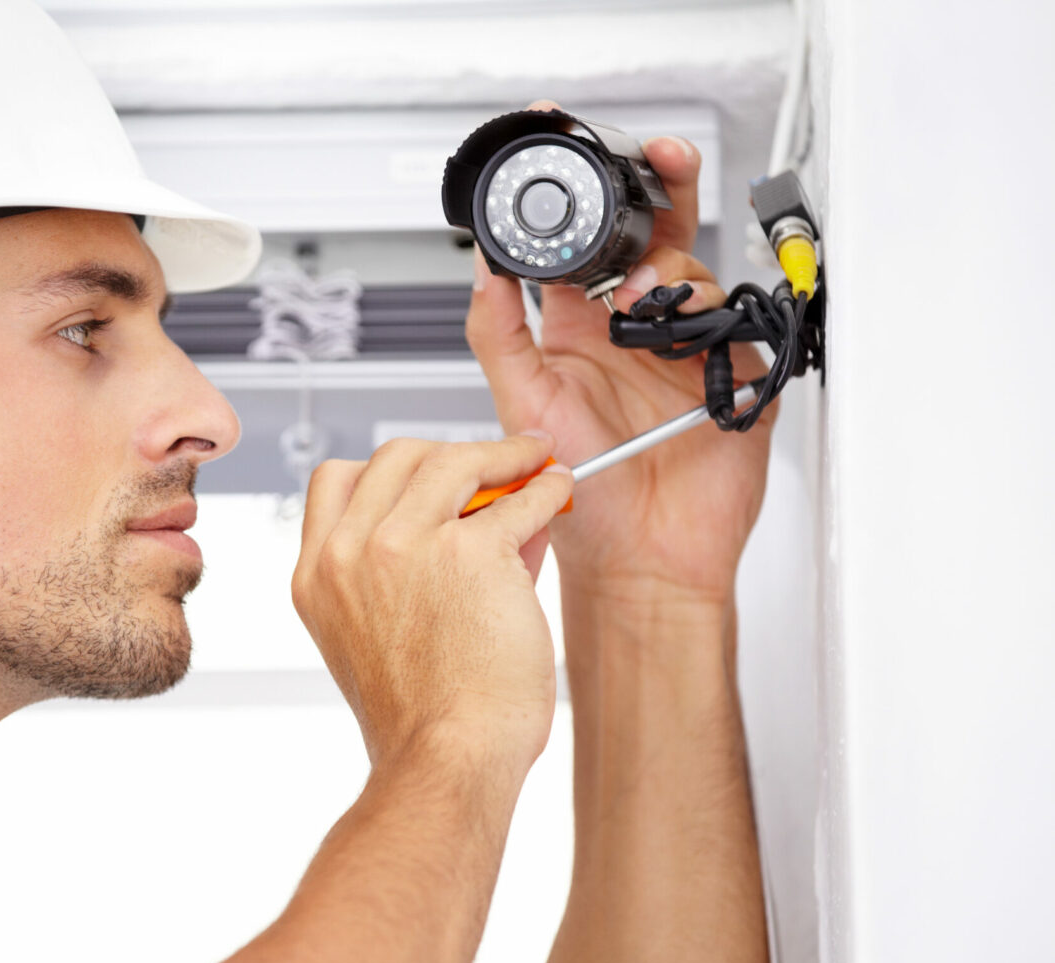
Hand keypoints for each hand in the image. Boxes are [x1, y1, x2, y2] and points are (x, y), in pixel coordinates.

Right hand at [292, 433, 572, 772]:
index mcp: (317, 576)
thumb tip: (487, 510)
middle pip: (396, 456)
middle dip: (448, 451)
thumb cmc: (423, 719)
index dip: (388, 469)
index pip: (337, 481)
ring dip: (503, 452)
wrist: (447, 760)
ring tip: (534, 458)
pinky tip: (557, 492)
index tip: (427, 473)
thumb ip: (414, 568)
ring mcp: (403, 546)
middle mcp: (350, 553)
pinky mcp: (468, 551)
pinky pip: (517, 499)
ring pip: (453, 460)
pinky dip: (544, 488)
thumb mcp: (381, 634)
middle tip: (491, 458)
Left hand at [466, 100, 774, 603]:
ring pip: (692, 272)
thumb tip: (480, 267)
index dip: (588, 200)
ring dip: (671, 267)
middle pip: (654, 236)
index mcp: (576, 331)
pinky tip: (682, 328)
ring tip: (639, 300)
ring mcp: (683, 349)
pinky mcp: (729, 372)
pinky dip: (710, 311)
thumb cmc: (581, 497)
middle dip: (661, 188)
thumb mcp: (522, 405)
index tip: (580, 153)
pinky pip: (733, 321)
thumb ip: (496, 333)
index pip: (585, 246)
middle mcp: (631, 332)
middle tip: (662, 157)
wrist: (643, 558)